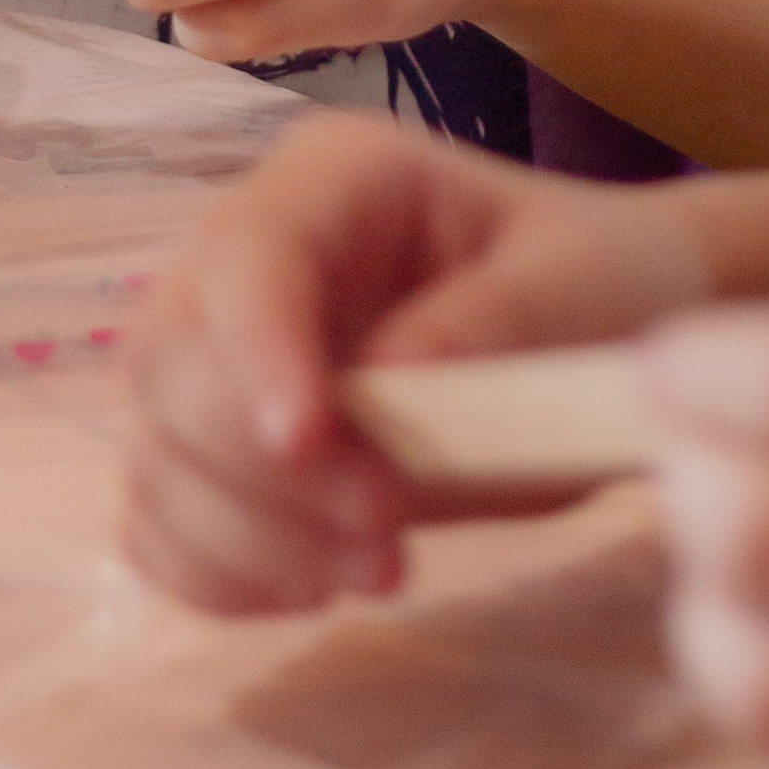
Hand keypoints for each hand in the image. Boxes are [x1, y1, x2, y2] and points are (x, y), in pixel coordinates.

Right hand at [121, 113, 714, 611]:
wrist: (611, 339)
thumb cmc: (601, 284)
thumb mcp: (584, 285)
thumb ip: (494, 324)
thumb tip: (390, 382)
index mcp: (334, 180)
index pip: (247, 252)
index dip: (255, 348)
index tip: (310, 441)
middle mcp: (251, 256)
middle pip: (171, 358)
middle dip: (262, 469)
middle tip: (387, 534)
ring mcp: (224, 354)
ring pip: (157, 449)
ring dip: (247, 538)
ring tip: (380, 572)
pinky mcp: (221, 452)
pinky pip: (161, 521)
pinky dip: (214, 575)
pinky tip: (314, 589)